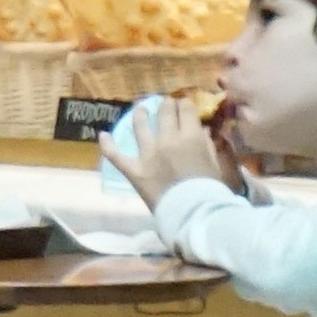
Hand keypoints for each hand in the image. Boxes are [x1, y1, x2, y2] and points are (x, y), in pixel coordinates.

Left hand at [114, 93, 238, 207]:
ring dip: (140, 114)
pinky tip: (103, 135)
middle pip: (164, 112)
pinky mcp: (134, 170)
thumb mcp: (214, 164)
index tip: (184, 105)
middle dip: (166, 105)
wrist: (193, 213)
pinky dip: (107, 144)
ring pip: (140, 126)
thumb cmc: (209, 190)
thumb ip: (207, 145)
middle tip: (166, 103)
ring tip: (140, 109)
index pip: (186, 109)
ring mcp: (148, 154)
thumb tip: (201, 130)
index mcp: (190, 137)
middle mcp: (167, 140)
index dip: (185, 104)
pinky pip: (116, 155)